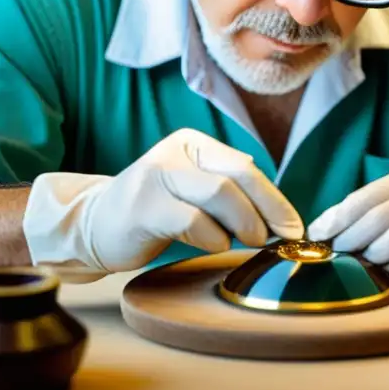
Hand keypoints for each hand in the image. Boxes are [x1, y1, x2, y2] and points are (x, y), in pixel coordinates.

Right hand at [23, 128, 303, 276]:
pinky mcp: (143, 206)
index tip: (293, 227)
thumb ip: (229, 193)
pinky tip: (214, 245)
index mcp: (193, 144)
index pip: (246, 167)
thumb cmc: (156, 212)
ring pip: (219, 194)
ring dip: (243, 224)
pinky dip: (213, 237)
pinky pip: (193, 220)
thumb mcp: (194, 191)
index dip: (275, 199)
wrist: (95, 224)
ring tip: (246, 243)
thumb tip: (280, 217)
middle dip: (266, 210)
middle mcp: (176, 152)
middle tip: (275, 239)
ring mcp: (157, 176)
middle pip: (238, 176)